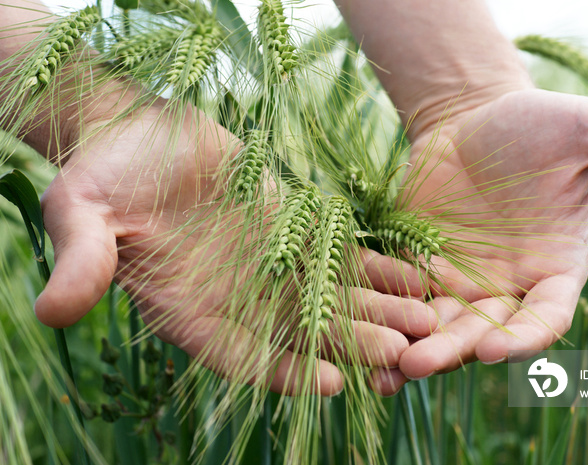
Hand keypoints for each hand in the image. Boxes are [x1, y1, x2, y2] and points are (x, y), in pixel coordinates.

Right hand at [34, 97, 437, 395]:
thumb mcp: (82, 214)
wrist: (136, 134)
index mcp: (189, 311)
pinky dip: (380, 270)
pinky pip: (345, 259)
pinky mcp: (297, 233)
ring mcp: (272, 268)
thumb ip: (84, 261)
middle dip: (351, 346)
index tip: (331, 382)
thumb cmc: (104, 175)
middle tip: (401, 355)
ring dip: (379, 314)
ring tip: (427, 322)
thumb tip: (51, 312)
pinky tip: (419, 278)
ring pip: (334, 303)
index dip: (284, 373)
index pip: (242, 356)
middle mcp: (238, 299)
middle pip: (302, 336)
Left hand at [373, 88, 587, 388]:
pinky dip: (382, 316)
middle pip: (484, 332)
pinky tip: (356, 330)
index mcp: (555, 269)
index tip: (499, 347)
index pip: (547, 316)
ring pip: (438, 326)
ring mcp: (460, 282)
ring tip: (386, 359)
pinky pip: (400, 300)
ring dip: (414, 343)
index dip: (526, 336)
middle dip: (455, 348)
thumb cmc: (536, 125)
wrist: (471, 119)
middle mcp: (507, 288)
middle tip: (422, 361)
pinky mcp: (418, 268)